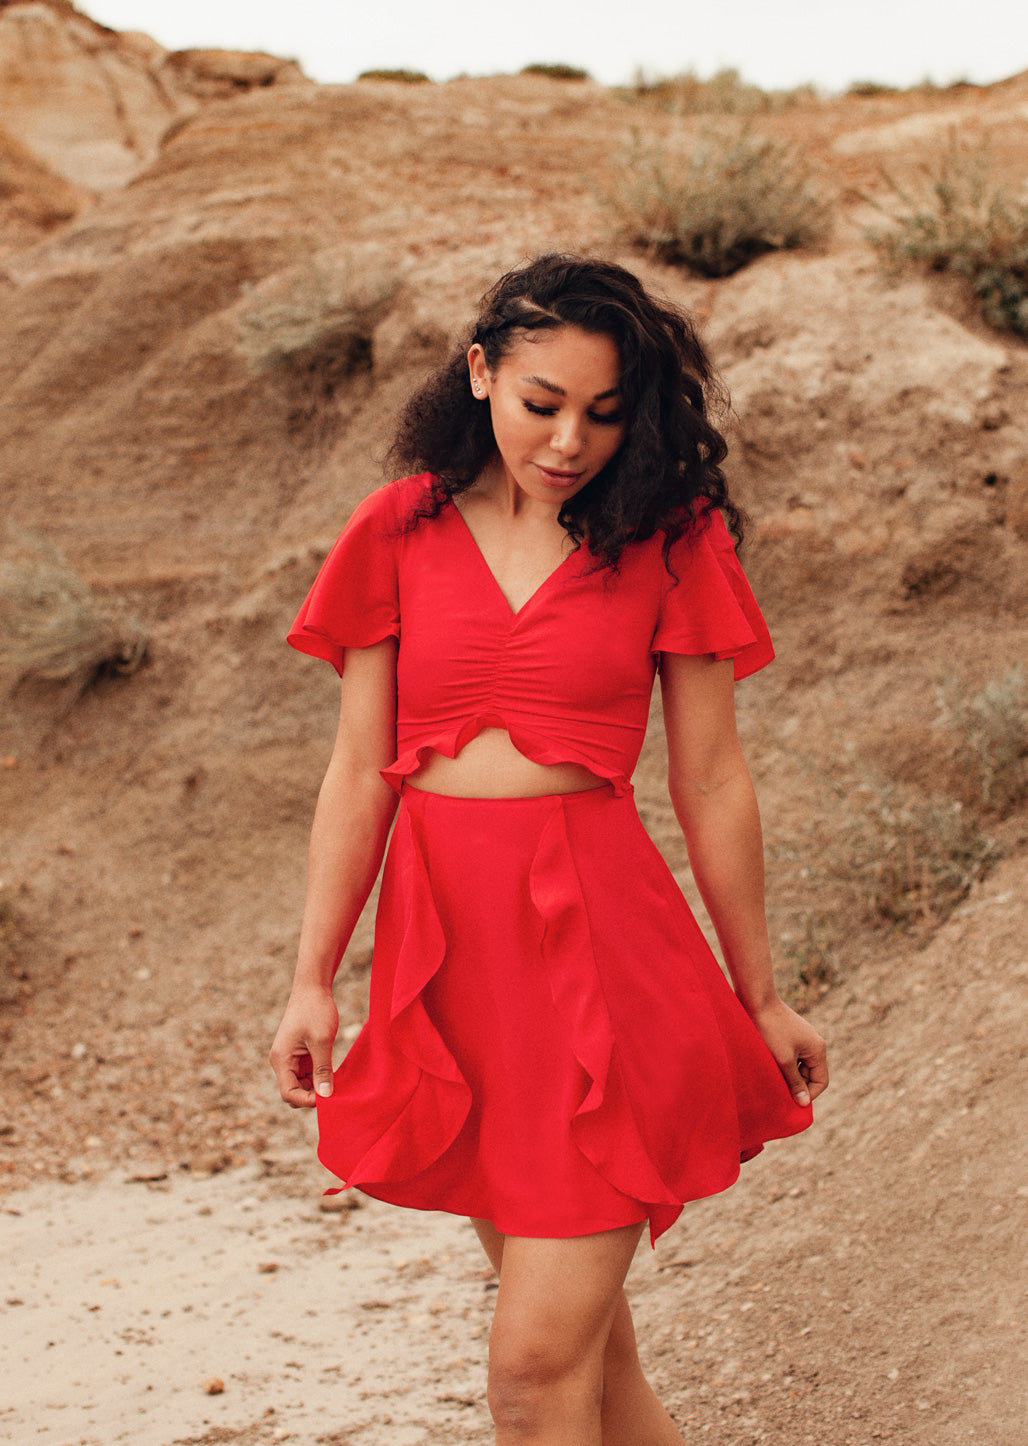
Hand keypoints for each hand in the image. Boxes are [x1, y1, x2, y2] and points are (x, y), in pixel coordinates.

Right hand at [269, 984, 338, 1107]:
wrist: (313, 988)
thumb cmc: (315, 1010)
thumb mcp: (322, 1041)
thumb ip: (322, 1069)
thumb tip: (325, 1096)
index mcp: (281, 1059)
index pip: (289, 1093)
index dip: (307, 1100)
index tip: (328, 1098)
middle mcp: (282, 1061)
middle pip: (293, 1092)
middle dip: (312, 1096)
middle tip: (334, 1094)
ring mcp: (291, 1058)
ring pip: (302, 1084)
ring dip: (317, 1087)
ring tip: (337, 1085)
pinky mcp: (300, 1053)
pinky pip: (307, 1073)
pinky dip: (319, 1077)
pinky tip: (334, 1076)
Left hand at [748, 996, 827, 1107]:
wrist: (757, 1000)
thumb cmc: (771, 1030)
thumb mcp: (783, 1060)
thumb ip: (795, 1082)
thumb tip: (805, 1104)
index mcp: (818, 1049)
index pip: (821, 1081)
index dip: (809, 1095)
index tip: (791, 1102)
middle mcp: (815, 1043)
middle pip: (811, 1074)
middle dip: (797, 1085)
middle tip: (779, 1092)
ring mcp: (803, 1038)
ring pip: (800, 1065)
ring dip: (789, 1074)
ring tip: (773, 1079)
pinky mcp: (791, 1034)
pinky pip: (793, 1055)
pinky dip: (784, 1063)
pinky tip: (770, 1065)